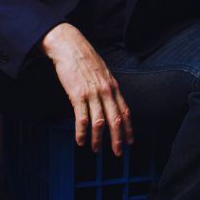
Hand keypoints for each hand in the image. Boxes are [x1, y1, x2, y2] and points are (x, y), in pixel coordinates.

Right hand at [41, 23, 133, 155]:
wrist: (69, 46)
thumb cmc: (84, 58)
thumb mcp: (102, 72)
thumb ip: (107, 87)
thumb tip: (109, 100)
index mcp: (113, 86)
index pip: (125, 111)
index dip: (128, 128)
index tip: (130, 141)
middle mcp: (106, 91)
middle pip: (115, 120)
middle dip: (117, 139)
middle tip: (117, 153)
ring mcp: (92, 93)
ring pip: (99, 122)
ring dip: (98, 139)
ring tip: (95, 149)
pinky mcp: (78, 95)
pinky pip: (82, 118)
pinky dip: (81, 132)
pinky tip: (80, 140)